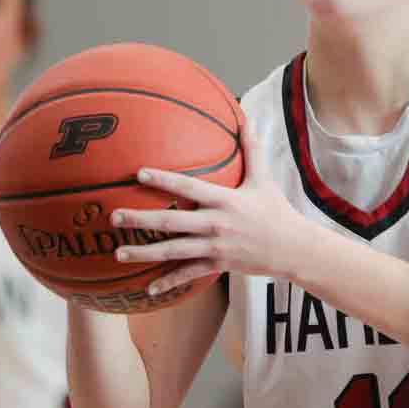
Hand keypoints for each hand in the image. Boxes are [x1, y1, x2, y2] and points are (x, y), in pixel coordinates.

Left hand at [111, 126, 307, 295]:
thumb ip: (252, 149)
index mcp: (224, 200)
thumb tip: (246, 118)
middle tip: (114, 216)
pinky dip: (168, 283)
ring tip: (117, 252)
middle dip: (141, 219)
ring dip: (144, 252)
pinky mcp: (217, 266)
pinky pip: (188, 275)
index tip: (139, 173)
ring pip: (173, 251)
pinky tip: (147, 289)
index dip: (164, 179)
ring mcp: (214, 247)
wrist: (294, 248)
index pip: (188, 187)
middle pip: (171, 221)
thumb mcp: (263, 178)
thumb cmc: (276, 210)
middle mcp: (215, 224)